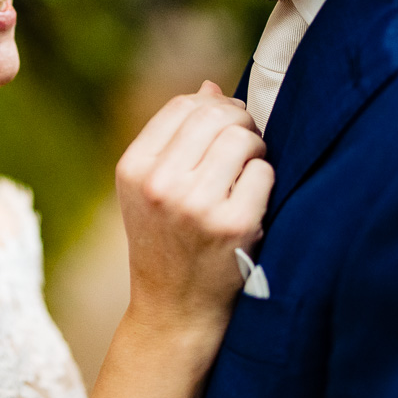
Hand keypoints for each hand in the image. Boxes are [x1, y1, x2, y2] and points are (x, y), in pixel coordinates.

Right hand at [116, 81, 274, 342]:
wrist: (174, 310)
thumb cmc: (166, 242)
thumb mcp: (149, 189)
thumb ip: (174, 138)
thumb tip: (209, 87)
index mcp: (133, 168)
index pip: (183, 106)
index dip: (213, 105)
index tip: (226, 122)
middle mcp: (159, 184)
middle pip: (216, 116)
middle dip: (239, 123)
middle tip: (246, 144)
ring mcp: (196, 205)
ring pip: (243, 139)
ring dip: (255, 150)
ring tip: (247, 172)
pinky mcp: (232, 225)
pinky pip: (263, 172)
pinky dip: (264, 181)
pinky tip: (252, 201)